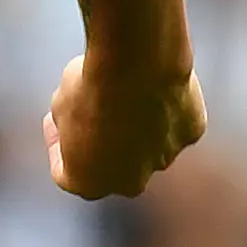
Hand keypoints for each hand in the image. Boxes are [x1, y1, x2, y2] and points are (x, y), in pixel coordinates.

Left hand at [44, 53, 202, 198]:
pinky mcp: (191, 134)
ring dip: (136, 126)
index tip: (56, 121)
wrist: (137, 64)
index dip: (59, 144)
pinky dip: (166, 108)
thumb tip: (84, 116)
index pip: (65, 172)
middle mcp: (129, 182)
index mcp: (87, 182)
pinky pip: (175, 122)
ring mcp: (164, 160)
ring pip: (149, 145)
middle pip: (113, 167)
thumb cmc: (91, 84)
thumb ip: (72, 121)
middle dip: (103, 144)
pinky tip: (156, 82)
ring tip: (128, 90)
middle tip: (95, 114)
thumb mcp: (62, 103)